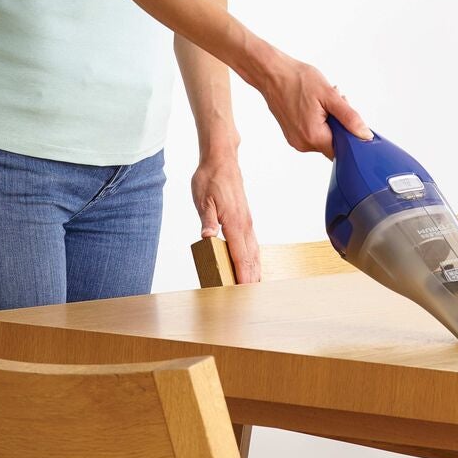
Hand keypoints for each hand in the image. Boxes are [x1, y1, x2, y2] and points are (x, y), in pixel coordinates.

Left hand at [191, 145, 260, 282]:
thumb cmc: (210, 178)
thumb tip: (207, 237)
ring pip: (254, 251)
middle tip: (249, 298)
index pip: (240, 254)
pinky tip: (252, 265)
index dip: (242, 274)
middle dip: (250, 278)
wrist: (222, 160)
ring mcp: (247, 221)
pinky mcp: (246, 219)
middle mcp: (245, 224)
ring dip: (255, 269)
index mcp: (234, 221)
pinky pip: (252, 243)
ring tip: (253, 287)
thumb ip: (207, 219)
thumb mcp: (202, 198)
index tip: (243, 290)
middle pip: (250, 257)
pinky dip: (254, 257)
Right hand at [258, 52, 367, 155]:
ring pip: (323, 137)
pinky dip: (318, 121)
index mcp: (313, 136)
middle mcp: (302, 143)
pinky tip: (315, 105)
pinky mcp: (292, 134)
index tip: (350, 118)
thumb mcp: (329, 96)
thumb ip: (349, 118)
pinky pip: (312, 133)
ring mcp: (296, 140)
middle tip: (336, 102)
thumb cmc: (297, 80)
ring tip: (323, 101)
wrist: (271, 73)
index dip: (350, 135)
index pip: (343, 150)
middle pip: (333, 143)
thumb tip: (364, 134)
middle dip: (339, 124)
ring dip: (329, 121)